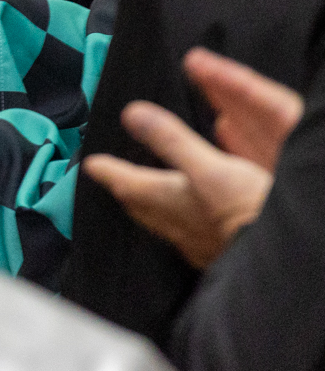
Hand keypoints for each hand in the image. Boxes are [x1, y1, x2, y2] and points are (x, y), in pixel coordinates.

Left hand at [80, 49, 296, 268]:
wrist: (279, 257)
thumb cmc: (244, 211)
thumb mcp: (209, 168)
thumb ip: (170, 140)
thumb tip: (132, 114)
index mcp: (168, 201)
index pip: (129, 183)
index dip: (110, 171)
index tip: (92, 164)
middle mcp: (176, 224)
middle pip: (142, 205)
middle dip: (128, 190)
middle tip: (115, 181)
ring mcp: (197, 242)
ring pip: (164, 221)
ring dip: (153, 206)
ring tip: (148, 198)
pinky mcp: (219, 251)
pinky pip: (190, 233)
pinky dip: (184, 219)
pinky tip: (194, 219)